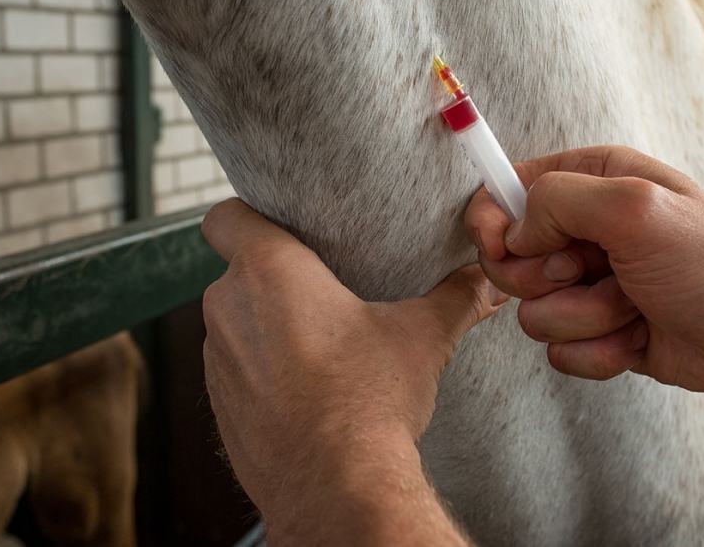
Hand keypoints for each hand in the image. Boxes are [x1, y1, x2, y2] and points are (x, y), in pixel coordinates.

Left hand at [202, 198, 505, 528]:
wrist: (336, 488)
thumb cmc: (368, 402)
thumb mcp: (422, 337)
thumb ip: (455, 298)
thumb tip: (486, 282)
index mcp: (268, 271)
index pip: (224, 216)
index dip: (249, 215)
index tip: (282, 228)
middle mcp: (228, 308)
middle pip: (239, 271)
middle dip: (275, 278)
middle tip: (326, 292)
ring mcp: (217, 361)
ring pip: (237, 322)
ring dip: (266, 326)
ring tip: (319, 345)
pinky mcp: (219, 405)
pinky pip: (236, 370)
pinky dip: (263, 371)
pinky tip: (306, 389)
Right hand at [465, 146, 703, 397]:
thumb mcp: (638, 208)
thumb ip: (561, 200)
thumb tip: (515, 231)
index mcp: (595, 182)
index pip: (509, 189)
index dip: (493, 220)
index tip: (498, 246)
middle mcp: (586, 230)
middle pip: (511, 258)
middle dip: (551, 278)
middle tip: (595, 272)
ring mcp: (589, 284)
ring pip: (534, 312)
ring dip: (587, 317)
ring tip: (635, 305)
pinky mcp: (596, 331)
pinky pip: (560, 351)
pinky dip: (600, 351)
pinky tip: (640, 337)